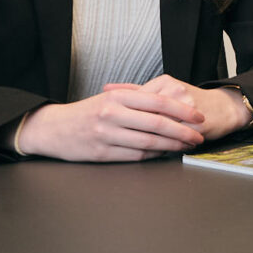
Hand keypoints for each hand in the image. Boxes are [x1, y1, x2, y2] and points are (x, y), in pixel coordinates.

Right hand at [10, 77, 248, 161]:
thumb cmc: (86, 113)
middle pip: (157, 124)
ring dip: (171, 146)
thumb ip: (136, 99)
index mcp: (117, 96)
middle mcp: (112, 113)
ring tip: (186, 146)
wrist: (52, 128)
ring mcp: (106, 134)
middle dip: (183, 132)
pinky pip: (134, 155)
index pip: (158, 102)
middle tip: (199, 136)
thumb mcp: (109, 97)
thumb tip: (170, 104)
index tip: (199, 117)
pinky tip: (164, 154)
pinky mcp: (101, 153)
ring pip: (148, 142)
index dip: (182, 111)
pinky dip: (153, 155)